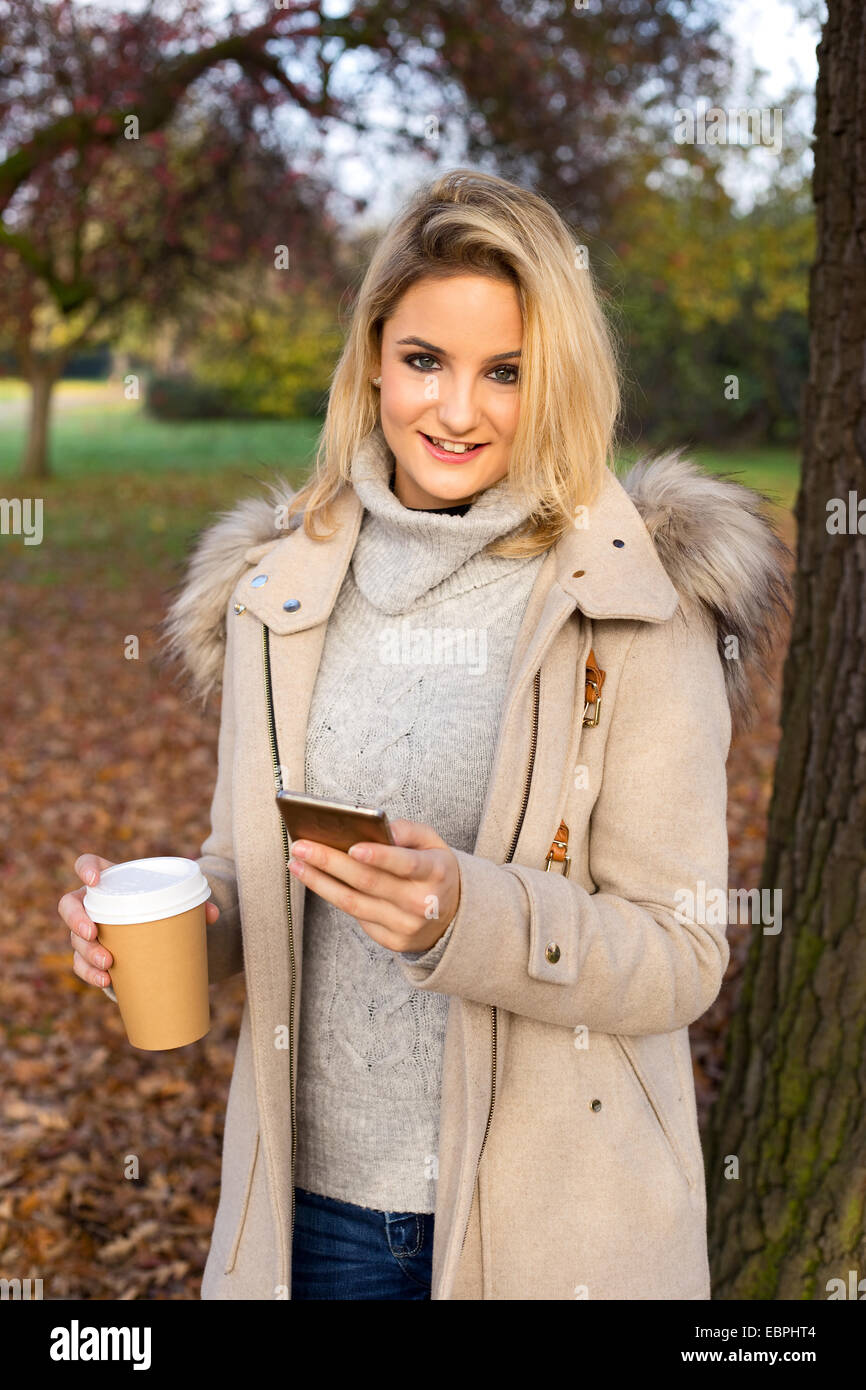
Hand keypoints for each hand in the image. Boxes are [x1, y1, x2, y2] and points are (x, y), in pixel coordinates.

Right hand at [60, 852, 220, 990]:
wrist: (160, 930)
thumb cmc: (163, 906)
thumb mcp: (177, 900)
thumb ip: (195, 903)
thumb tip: (212, 914)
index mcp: (111, 880)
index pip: (87, 864)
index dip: (86, 869)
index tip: (95, 881)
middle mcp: (92, 903)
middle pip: (69, 905)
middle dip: (76, 920)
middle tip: (93, 933)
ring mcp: (88, 929)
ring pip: (74, 939)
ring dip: (87, 952)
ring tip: (107, 964)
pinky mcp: (92, 954)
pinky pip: (81, 964)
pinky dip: (90, 974)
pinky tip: (106, 980)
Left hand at [287, 817, 460, 953]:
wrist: (452, 916)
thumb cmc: (434, 870)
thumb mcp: (433, 843)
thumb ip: (408, 830)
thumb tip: (381, 827)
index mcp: (435, 872)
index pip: (406, 864)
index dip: (379, 856)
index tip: (352, 846)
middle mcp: (421, 902)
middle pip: (369, 882)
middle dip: (331, 862)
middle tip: (301, 846)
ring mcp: (406, 925)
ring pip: (354, 903)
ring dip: (320, 881)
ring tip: (296, 862)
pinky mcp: (391, 941)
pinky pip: (355, 916)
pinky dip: (332, 895)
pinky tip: (314, 879)